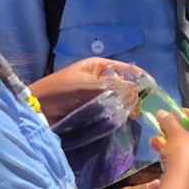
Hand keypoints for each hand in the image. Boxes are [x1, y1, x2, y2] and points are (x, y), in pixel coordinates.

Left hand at [28, 58, 142, 123]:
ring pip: (120, 101)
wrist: (35, 112)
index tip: (153, 90)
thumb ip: (111, 87)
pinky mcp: (94, 112)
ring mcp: (98, 97)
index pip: (127, 69)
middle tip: (137, 110)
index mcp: (99, 66)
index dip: (141, 78)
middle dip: (134, 97)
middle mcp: (101, 80)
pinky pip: (111, 113)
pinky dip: (117, 117)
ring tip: (129, 117)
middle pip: (126, 86)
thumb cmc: (57, 91)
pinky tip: (122, 122)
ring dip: (126, 108)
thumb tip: (136, 90)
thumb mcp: (85, 85)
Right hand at [152, 110, 188, 188]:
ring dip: (177, 148)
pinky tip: (166, 161)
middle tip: (167, 130)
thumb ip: (169, 122)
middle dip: (180, 133)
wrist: (182, 188)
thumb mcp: (174, 135)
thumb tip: (162, 112)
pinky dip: (181, 162)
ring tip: (159, 144)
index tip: (176, 113)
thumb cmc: (182, 155)